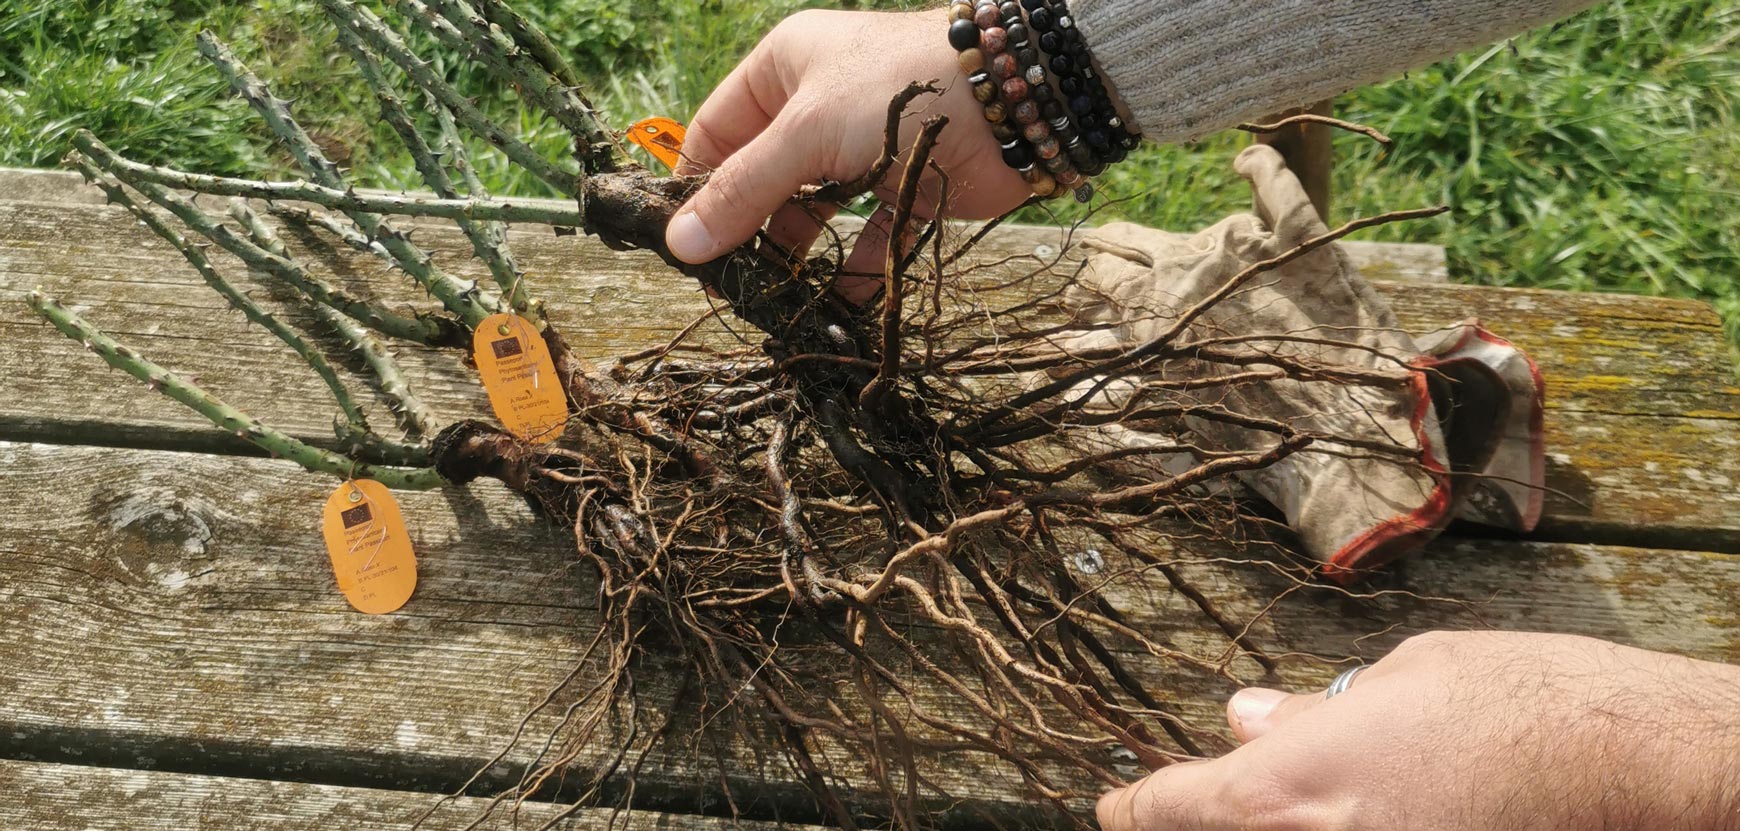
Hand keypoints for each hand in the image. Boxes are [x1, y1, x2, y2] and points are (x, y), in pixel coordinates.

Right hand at [663, 8, 1030, 301]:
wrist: (1012, 101)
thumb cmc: (896, 92)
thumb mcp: (805, 133)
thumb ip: (744, 191)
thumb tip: (681, 244)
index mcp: (783, 71)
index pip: (716, 132)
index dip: (695, 186)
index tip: (678, 246)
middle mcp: (817, 107)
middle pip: (762, 179)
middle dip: (746, 231)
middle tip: (724, 286)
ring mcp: (862, 151)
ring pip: (813, 214)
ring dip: (796, 258)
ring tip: (772, 304)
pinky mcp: (905, 189)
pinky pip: (867, 239)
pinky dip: (854, 274)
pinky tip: (836, 310)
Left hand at [1098, 631, 1739, 830]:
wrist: (1630, 765)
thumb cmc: (1516, 705)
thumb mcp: (1398, 682)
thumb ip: (1309, 714)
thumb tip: (1245, 717)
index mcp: (1279, 792)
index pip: (1163, 811)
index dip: (1132, 808)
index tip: (1118, 807)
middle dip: (1207, 822)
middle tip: (1219, 800)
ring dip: (1276, 828)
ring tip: (1319, 798)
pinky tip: (1374, 810)